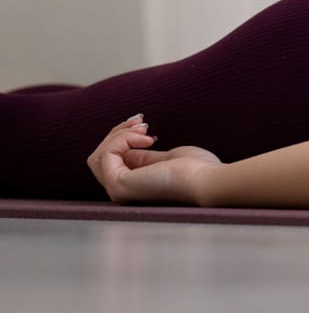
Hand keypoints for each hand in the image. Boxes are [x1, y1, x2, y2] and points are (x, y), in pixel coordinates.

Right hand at [87, 115, 220, 204]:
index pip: (111, 160)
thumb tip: (127, 148)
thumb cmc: (197, 170)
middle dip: (117, 133)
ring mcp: (117, 191)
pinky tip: (146, 138)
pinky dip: (122, 139)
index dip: (122, 137)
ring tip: (144, 128)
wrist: (208, 181)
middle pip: (98, 158)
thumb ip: (143, 157)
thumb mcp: (165, 158)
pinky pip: (105, 154)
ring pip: (97, 156)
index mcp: (133, 185)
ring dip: (118, 134)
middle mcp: (121, 191)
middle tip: (142, 121)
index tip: (144, 124)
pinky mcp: (118, 185)